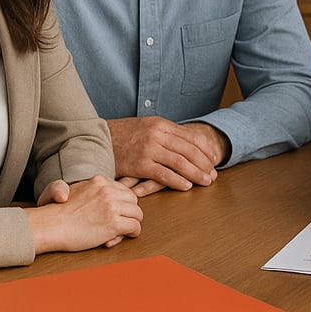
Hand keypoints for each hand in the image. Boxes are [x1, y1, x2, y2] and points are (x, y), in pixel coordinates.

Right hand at [28, 175, 142, 251]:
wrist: (49, 226)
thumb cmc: (58, 213)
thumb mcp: (76, 191)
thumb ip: (94, 191)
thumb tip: (112, 200)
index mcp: (99, 181)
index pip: (123, 190)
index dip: (122, 203)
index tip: (115, 212)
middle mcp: (107, 191)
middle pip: (133, 200)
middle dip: (129, 212)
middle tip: (121, 222)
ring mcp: (111, 207)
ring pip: (137, 213)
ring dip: (132, 223)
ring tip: (121, 230)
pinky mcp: (113, 223)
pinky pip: (135, 227)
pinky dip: (132, 233)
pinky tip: (124, 236)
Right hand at [106, 117, 228, 190]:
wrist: (96, 138)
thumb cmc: (122, 135)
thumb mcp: (146, 126)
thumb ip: (165, 133)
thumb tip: (186, 143)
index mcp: (161, 124)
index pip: (192, 137)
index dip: (206, 150)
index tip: (214, 160)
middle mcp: (157, 135)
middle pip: (190, 150)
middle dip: (205, 164)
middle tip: (213, 175)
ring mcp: (149, 149)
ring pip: (180, 163)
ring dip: (196, 174)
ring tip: (206, 182)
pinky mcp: (140, 164)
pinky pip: (164, 174)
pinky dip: (177, 181)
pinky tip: (186, 186)